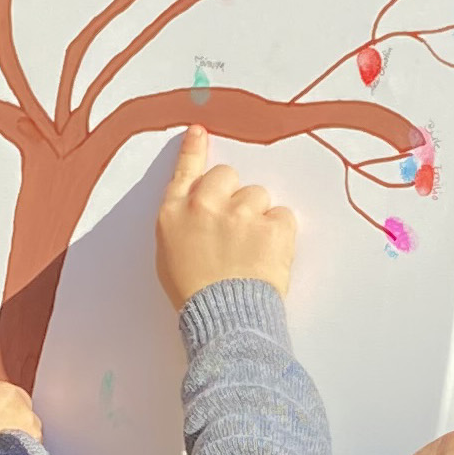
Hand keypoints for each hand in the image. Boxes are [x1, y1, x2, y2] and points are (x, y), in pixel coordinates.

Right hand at [156, 125, 295, 309]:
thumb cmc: (194, 297)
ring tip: (251, 253)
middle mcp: (204, 205)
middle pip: (228, 176)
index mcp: (174, 213)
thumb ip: (183, 224)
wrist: (224, 322)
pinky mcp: (271, 225)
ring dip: (259, 218)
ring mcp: (239, 212)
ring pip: (258, 196)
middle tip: (236, 231)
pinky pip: (283, 215)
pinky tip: (268, 257)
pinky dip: (281, 234)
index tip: (200, 132)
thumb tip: (200, 211)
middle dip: (234, 196)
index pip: (184, 171)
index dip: (194, 150)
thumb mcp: (170, 257)